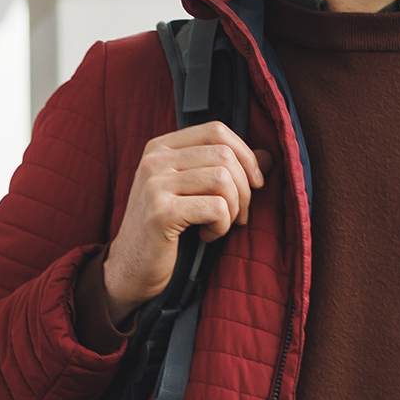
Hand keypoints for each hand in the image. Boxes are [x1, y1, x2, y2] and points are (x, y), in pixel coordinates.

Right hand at [101, 122, 268, 325]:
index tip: (255, 183)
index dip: (245, 155)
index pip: (216, 131)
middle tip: (239, 215)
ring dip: (233, 209)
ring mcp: (155, 184)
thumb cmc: (166, 229)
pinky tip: (207, 236)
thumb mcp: (193, 192)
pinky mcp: (161, 212)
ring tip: (221, 225)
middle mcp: (155, 159)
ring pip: (223, 180)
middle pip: (224, 155)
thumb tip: (269, 157)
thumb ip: (226, 170)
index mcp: (161, 147)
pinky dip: (222, 226)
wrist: (130, 268)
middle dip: (244, 189)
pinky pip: (216, 208)